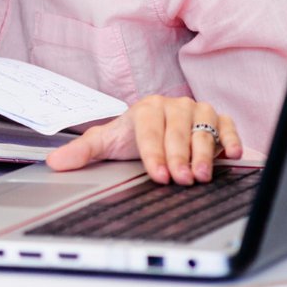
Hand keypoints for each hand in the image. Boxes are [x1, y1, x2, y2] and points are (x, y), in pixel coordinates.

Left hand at [47, 95, 242, 184]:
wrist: (154, 128)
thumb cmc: (132, 137)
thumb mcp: (106, 143)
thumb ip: (81, 152)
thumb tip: (53, 162)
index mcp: (146, 109)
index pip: (149, 129)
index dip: (153, 152)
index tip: (158, 174)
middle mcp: (174, 106)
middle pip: (178, 131)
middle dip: (179, 156)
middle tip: (180, 179)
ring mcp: (198, 111)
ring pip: (204, 130)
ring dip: (205, 153)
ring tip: (201, 175)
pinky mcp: (220, 119)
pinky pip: (229, 126)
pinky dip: (232, 138)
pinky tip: (233, 154)